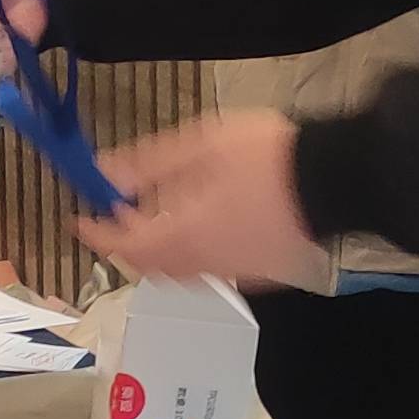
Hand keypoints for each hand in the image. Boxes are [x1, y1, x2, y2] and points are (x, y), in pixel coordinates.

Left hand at [79, 109, 324, 290]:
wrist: (337, 178)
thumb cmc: (270, 156)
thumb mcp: (202, 144)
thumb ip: (149, 163)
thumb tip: (105, 174)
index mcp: (187, 234)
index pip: (125, 246)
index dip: (97, 235)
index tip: (81, 220)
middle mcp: (207, 264)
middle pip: (151, 268)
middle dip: (128, 245)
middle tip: (119, 215)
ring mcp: (236, 272)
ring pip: (182, 274)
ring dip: (160, 252)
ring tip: (157, 218)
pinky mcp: (262, 274)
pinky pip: (213, 272)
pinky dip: (193, 255)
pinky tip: (202, 228)